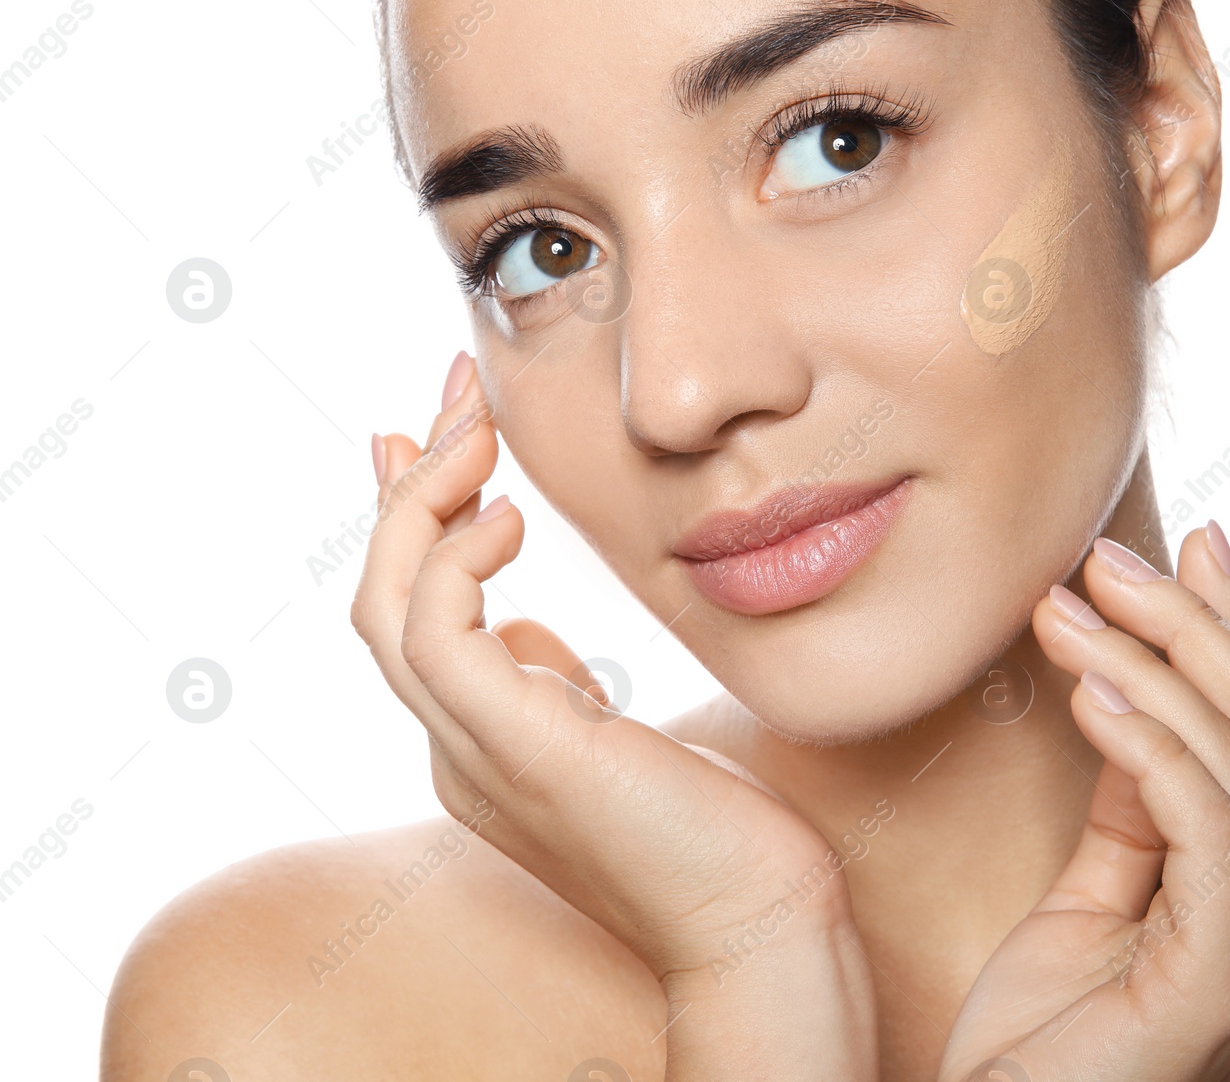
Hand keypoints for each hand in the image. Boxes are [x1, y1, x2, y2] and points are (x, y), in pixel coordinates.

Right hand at [350, 355, 877, 1078]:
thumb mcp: (616, 734)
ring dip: (421, 503)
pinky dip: (455, 562)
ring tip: (474, 433)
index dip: (415, 518)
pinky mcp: (520, 751)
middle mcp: (458, 749)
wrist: (758, 923)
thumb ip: (553, 682)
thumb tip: (520, 620)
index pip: (411, 613)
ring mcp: (476, 757)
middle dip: (411, 484)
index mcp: (479, 742)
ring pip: (389, 608)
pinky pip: (439, 636)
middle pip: (384, 596)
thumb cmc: (711, 826)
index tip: (446, 436)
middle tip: (453, 394)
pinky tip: (510, 519)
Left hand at [938, 524, 1229, 1081]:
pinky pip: (1207, 831)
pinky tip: (1094, 691)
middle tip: (1104, 559)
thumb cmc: (1037, 1034)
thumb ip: (1128, 804)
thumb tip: (1130, 686)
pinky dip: (1154, 747)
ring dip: (1153, 666)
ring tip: (1064, 610)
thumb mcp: (1088, 891)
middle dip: (1192, 624)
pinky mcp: (1219, 981)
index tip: (1192, 540)